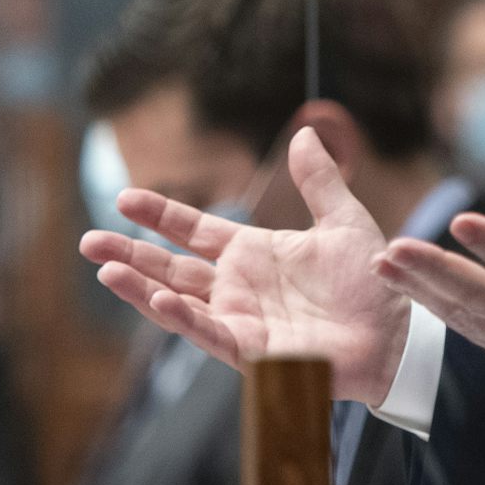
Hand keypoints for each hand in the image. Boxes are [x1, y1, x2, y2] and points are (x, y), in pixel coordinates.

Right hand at [79, 126, 410, 404]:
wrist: (398, 331)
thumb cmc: (371, 283)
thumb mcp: (344, 219)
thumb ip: (319, 181)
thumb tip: (303, 133)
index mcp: (254, 254)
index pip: (194, 231)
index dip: (160, 215)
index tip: (125, 197)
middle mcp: (238, 287)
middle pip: (171, 267)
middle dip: (130, 254)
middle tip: (87, 241)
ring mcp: (241, 320)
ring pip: (178, 302)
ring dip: (141, 288)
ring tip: (105, 269)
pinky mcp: (253, 350)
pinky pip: (210, 333)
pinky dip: (183, 317)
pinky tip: (159, 298)